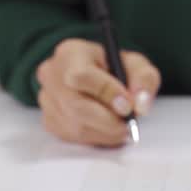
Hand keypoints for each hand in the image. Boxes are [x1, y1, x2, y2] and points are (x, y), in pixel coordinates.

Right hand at [35, 38, 161, 146]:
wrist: (96, 77)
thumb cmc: (115, 69)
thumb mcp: (136, 65)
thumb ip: (144, 80)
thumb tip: (140, 105)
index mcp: (70, 53)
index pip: (81, 76)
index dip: (107, 93)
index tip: (128, 106)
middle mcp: (51, 74)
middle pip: (75, 105)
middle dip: (108, 120)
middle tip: (129, 124)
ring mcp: (47, 99)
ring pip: (75, 126)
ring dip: (105, 132)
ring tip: (122, 126)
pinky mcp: (50, 120)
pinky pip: (73, 137)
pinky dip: (96, 137)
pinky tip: (107, 128)